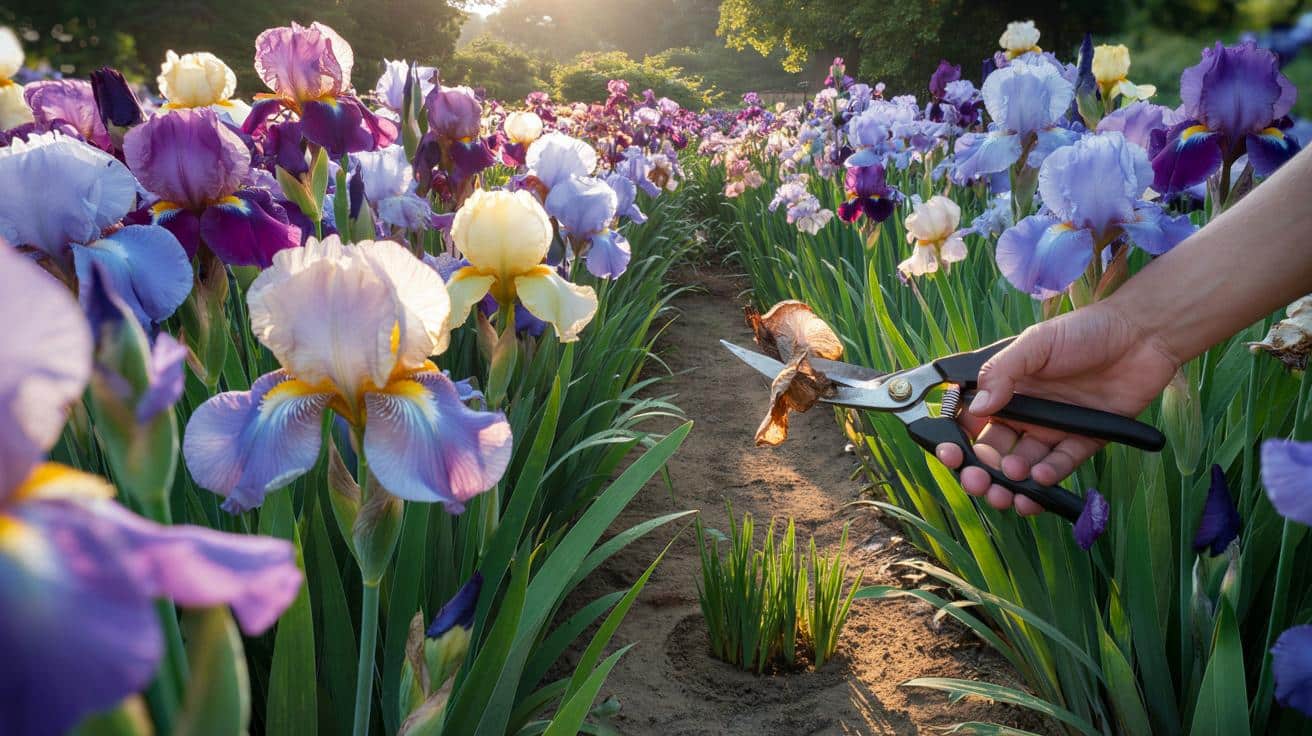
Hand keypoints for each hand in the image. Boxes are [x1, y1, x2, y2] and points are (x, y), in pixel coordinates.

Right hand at [935, 302, 1179, 514]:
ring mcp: (1054, 428)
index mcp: (1006, 388)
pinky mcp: (1084, 439)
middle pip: (994, 450)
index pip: (973, 421)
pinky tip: (1040, 478)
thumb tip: (977, 407)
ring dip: (1011, 481)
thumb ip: (1003, 372)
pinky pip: (1062, 464)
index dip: (958, 440)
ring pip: (1024, 464)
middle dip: (981, 471)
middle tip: (977, 481)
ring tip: (1008, 489)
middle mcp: (1026, 411)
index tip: (951, 454)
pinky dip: (1049, 475)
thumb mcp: (1036, 343)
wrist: (1142, 335)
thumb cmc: (1085, 331)